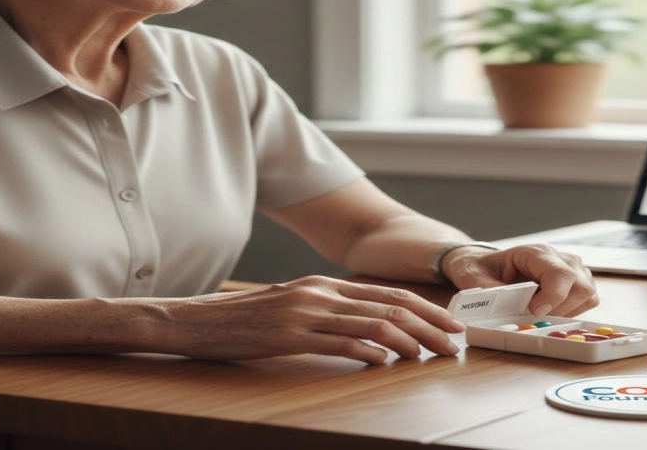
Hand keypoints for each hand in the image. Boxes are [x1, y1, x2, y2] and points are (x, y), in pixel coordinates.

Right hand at [154, 276, 464, 363]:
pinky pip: (338, 341)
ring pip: (371, 323)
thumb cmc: (241, 321)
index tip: (450, 325)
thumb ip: (327, 313)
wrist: (192, 321)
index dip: (424, 309)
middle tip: (454, 344)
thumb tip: (369, 332)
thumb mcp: (290, 308)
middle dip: (428, 325)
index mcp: (322, 284)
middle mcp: (319, 292)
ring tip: (429, 356)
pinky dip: (368, 351)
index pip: (387, 294)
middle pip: (389, 306)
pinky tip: (386, 362)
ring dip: (408, 341)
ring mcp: (305, 312)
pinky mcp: (289, 335)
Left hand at [442, 244, 597, 316]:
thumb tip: (496, 306)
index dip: (553, 297)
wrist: (487, 265)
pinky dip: (572, 312)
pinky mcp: (577, 282)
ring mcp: (572, 269)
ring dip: (567, 311)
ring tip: (541, 312)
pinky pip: (587, 301)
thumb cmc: (482, 269)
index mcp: (536, 253)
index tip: (536, 312)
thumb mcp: (474, 277)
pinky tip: (550, 310)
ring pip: (587, 294)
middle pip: (581, 286)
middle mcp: (559, 258)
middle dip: (561, 309)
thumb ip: (486, 290)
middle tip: (536, 316)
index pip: (560, 274)